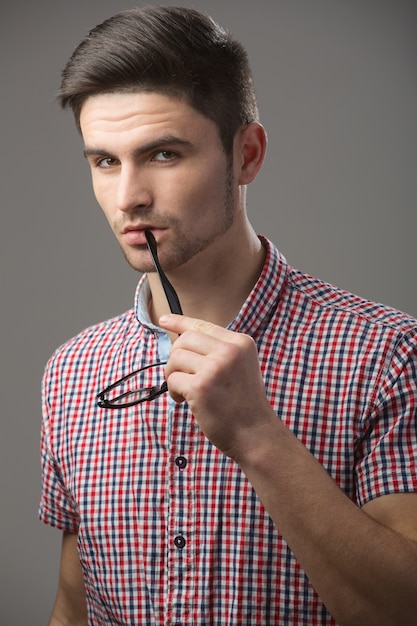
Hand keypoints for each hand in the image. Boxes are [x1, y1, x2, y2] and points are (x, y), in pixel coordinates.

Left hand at [159, 314, 274, 459]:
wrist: (255, 434)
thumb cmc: (243, 404)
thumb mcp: (240, 367)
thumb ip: (218, 351)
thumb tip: (181, 339)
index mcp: (241, 343)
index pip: (203, 325)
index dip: (180, 322)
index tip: (163, 320)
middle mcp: (229, 351)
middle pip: (185, 340)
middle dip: (177, 358)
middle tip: (182, 376)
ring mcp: (215, 368)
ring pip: (175, 358)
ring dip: (173, 376)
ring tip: (185, 391)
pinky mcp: (200, 387)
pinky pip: (172, 380)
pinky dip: (174, 392)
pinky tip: (185, 401)